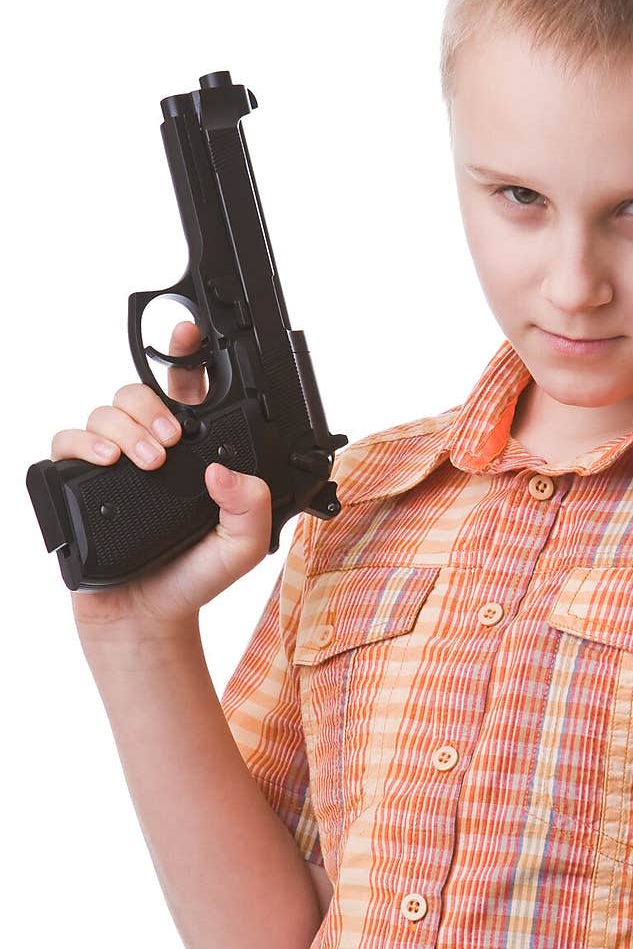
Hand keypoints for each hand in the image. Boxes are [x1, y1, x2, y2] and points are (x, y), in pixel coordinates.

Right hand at [50, 321, 272, 634]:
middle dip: (153, 407)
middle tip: (171, 443)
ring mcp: (112, 462)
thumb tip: (224, 472)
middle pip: (139, 392)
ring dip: (125, 427)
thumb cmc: (194, 577)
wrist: (146, 617)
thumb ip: (250, 508)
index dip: (186, 354)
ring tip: (147, 462)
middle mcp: (149, 448)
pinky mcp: (78, 483)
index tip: (189, 330)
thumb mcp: (242, 547)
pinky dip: (83, 444)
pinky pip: (65, 441)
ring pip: (104, 412)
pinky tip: (107, 462)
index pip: (187, 389)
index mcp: (193, 451)